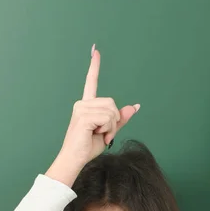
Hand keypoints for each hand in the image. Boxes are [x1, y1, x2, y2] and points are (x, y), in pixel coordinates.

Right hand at [58, 45, 139, 167]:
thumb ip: (120, 118)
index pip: (91, 82)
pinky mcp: (84, 116)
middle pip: (112, 103)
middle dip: (114, 121)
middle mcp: (82, 104)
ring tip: (100, 136)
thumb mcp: (108, 131)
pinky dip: (108, 130)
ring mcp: (81, 109)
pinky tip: (98, 136)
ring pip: (111, 111)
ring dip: (111, 127)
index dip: (94, 67)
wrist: (75, 159)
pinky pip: (107, 118)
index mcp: (87, 105)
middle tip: (105, 134)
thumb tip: (135, 106)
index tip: (96, 51)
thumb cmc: (87, 147)